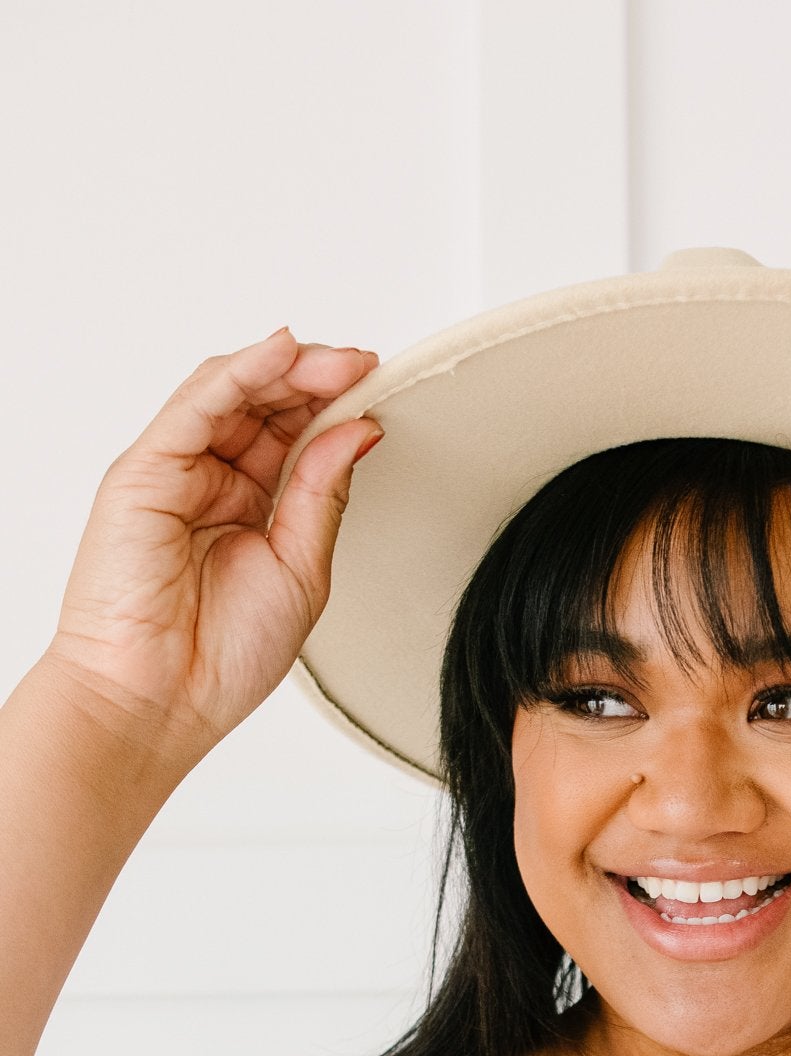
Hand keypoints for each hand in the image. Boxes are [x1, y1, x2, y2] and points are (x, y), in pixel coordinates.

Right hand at [44, 326, 381, 763]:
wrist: (160, 702)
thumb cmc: (221, 656)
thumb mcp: (301, 569)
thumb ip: (323, 495)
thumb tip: (359, 431)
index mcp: (251, 505)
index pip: (294, 434)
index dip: (336, 407)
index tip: (380, 390)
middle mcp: (212, 481)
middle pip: (265, 404)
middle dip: (318, 379)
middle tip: (365, 367)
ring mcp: (176, 471)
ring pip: (231, 393)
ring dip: (287, 368)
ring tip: (338, 362)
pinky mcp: (144, 471)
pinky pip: (195, 407)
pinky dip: (239, 374)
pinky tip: (280, 353)